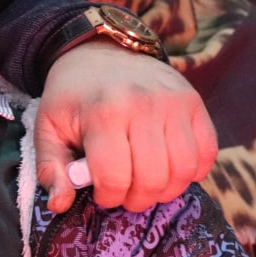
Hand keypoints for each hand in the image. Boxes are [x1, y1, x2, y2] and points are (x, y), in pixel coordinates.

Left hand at [35, 41, 216, 213]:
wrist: (98, 51)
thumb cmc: (72, 96)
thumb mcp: (48, 127)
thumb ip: (50, 167)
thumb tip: (59, 205)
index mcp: (104, 113)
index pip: (115, 178)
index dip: (107, 196)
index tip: (100, 192)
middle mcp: (143, 105)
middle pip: (152, 179)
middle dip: (137, 199)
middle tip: (124, 194)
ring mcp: (174, 102)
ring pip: (183, 171)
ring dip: (165, 190)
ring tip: (146, 184)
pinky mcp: (194, 101)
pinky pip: (207, 153)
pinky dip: (192, 172)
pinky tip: (169, 169)